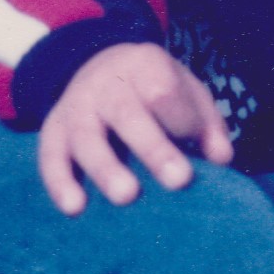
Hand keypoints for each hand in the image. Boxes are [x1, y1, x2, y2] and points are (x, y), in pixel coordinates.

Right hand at [34, 40, 234, 215]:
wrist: (96, 65)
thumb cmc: (154, 88)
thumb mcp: (185, 91)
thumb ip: (206, 123)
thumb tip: (222, 158)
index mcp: (144, 66)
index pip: (163, 90)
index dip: (181, 118)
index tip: (195, 143)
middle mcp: (106, 85)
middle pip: (127, 113)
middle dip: (153, 147)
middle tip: (179, 179)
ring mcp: (76, 108)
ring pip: (87, 137)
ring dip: (106, 168)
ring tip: (127, 196)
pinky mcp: (53, 132)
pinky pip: (50, 157)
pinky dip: (59, 183)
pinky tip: (75, 208)